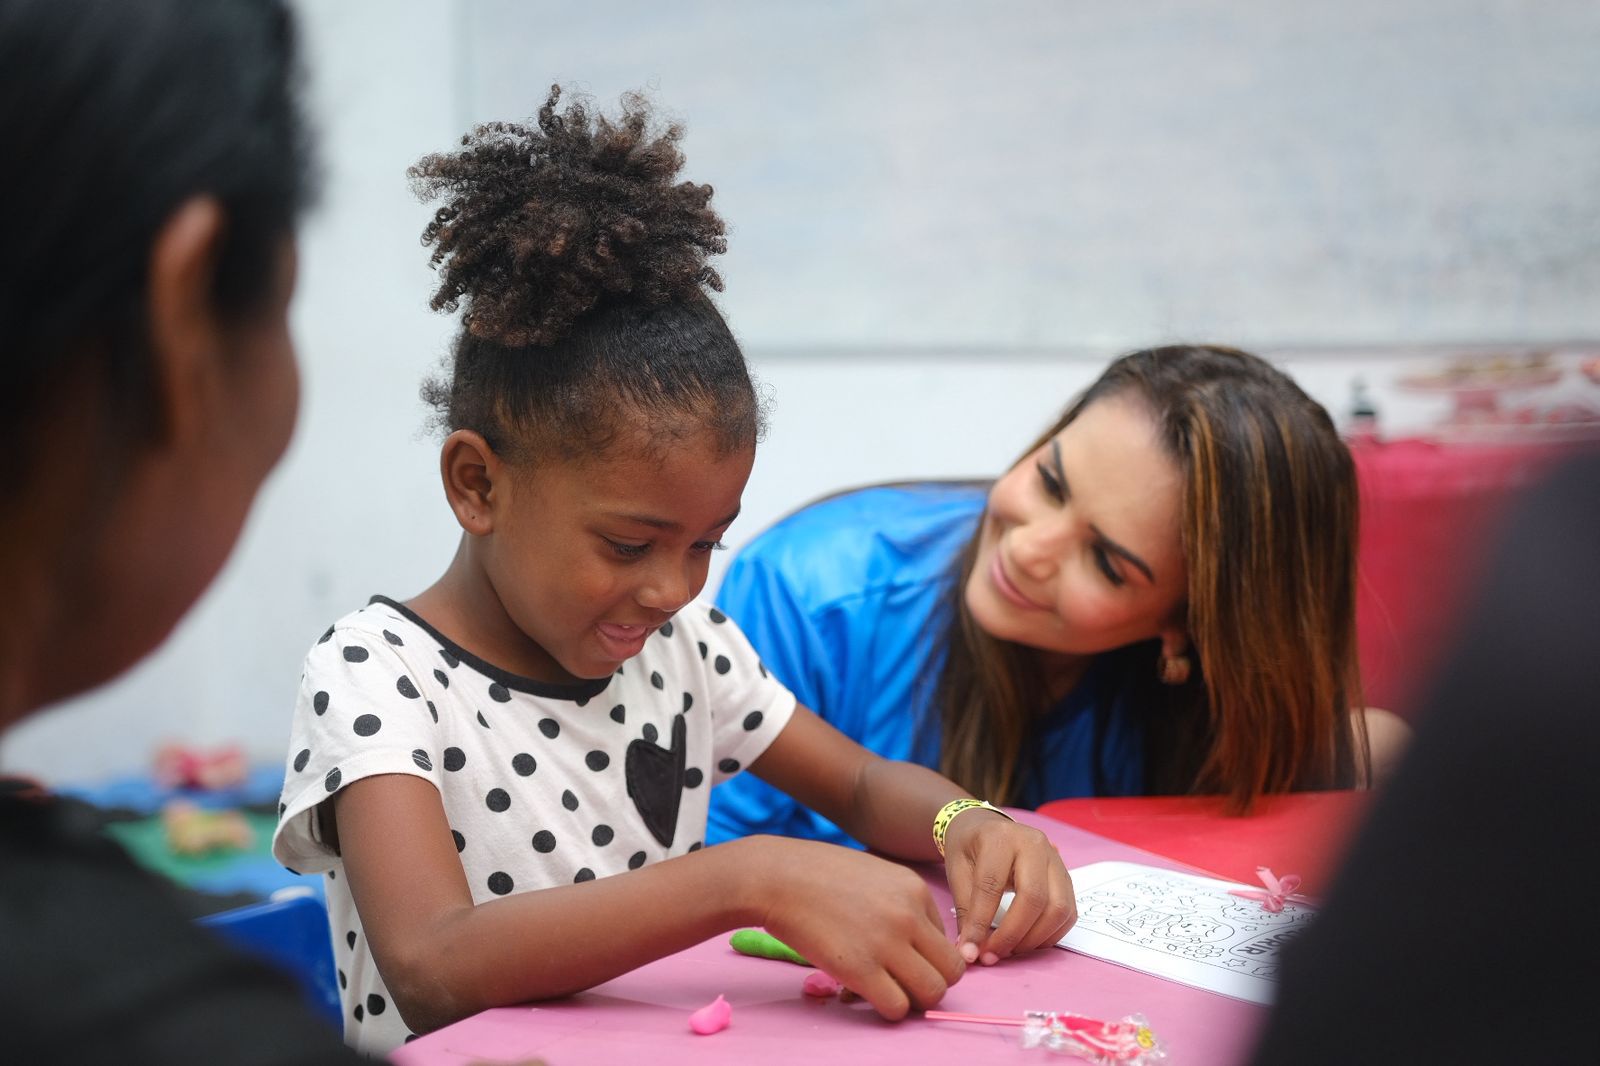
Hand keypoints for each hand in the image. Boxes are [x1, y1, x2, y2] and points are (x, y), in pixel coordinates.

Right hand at [750, 837, 964, 1020]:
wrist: (777, 877)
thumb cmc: (817, 874)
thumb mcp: (873, 874)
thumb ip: (899, 903)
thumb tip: (913, 943)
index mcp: (915, 889)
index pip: (947, 940)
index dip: (926, 956)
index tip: (902, 959)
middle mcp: (909, 916)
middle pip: (952, 971)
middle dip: (931, 982)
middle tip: (903, 982)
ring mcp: (887, 943)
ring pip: (933, 993)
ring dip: (913, 1000)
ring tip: (887, 991)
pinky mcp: (860, 969)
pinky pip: (896, 1007)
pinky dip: (887, 1009)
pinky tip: (865, 995)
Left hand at [943, 811, 1075, 964]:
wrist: (987, 828)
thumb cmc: (970, 850)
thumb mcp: (957, 871)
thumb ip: (965, 910)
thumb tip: (969, 952)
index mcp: (1001, 838)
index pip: (992, 886)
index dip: (981, 923)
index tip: (971, 951)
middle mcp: (1035, 845)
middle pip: (1034, 898)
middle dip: (1013, 934)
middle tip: (993, 954)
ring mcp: (1056, 859)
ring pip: (1058, 908)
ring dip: (1034, 939)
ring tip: (1009, 950)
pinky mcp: (1066, 877)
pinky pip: (1068, 913)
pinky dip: (1050, 935)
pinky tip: (1027, 942)